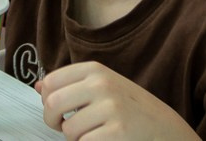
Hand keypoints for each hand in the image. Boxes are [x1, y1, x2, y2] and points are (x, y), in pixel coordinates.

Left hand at [37, 63, 199, 139]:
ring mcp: (110, 108)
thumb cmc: (131, 109)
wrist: (166, 129)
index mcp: (95, 70)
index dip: (46, 100)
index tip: (56, 110)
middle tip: (62, 127)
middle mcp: (102, 84)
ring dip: (74, 138)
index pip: (51, 82)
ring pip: (68, 129)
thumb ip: (73, 85)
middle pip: (52, 103)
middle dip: (52, 121)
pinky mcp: (117, 132)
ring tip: (92, 134)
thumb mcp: (104, 87)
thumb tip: (38, 86)